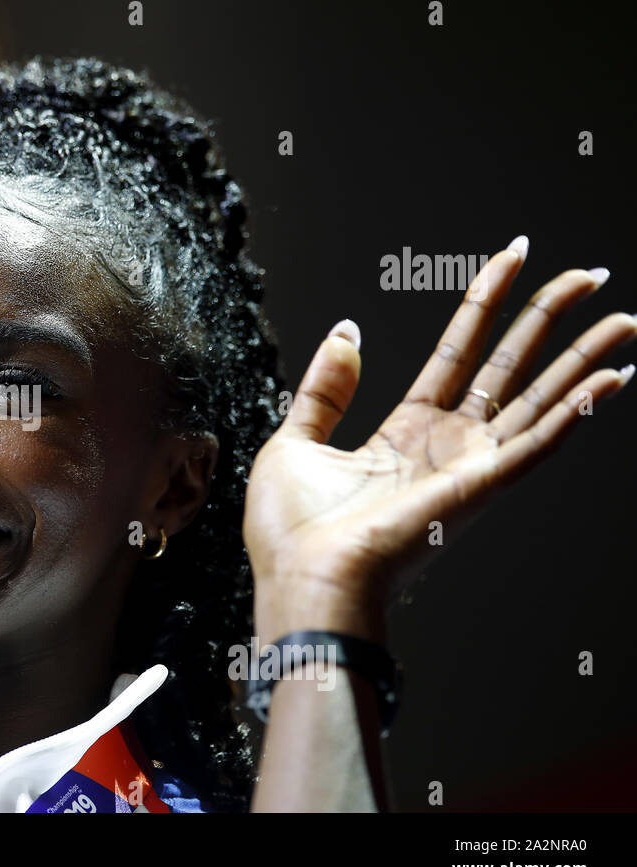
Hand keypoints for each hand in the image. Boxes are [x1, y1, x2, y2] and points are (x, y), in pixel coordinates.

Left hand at [243, 237, 635, 642]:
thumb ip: (325, 388)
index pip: (456, 353)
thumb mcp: (295, 441)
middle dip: (548, 317)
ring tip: (623, 317)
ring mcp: (469, 465)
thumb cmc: (292, 532)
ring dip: (585, 356)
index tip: (511, 256)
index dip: (485, 304)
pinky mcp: (483, 485)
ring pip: (540, 397)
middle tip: (588, 273)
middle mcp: (447, 446)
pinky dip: (579, 409)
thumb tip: (347, 332)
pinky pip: (541, 440)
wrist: (303, 579)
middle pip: (509, 366)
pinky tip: (615, 377)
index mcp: (404, 434)